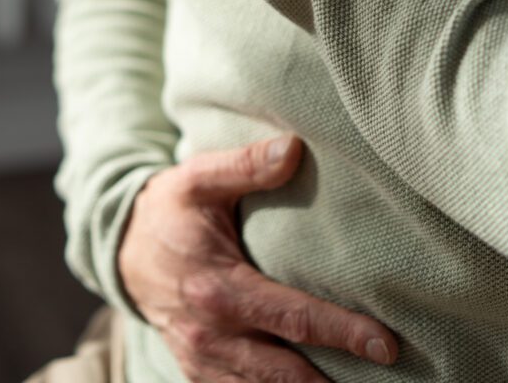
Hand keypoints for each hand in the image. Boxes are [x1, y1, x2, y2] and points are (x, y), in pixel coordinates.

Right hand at [118, 135, 397, 380]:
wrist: (121, 247)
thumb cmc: (169, 208)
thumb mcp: (199, 178)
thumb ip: (245, 165)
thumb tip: (293, 148)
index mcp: (216, 287)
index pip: (290, 317)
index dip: (340, 332)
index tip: (384, 344)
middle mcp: (209, 334)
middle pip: (285, 370)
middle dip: (337, 380)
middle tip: (386, 373)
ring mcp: (201, 360)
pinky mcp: (197, 372)